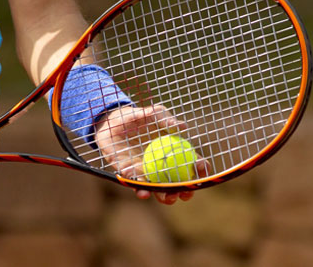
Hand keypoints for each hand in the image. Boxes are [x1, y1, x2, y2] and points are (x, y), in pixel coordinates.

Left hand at [93, 105, 207, 204]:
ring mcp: (147, 172)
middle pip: (178, 183)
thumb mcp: (153, 114)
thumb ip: (166, 119)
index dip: (200, 168)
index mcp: (174, 152)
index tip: (201, 168)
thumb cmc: (137, 116)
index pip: (192, 163)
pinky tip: (143, 192)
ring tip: (168, 199)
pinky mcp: (130, 175)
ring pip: (159, 189)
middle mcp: (163, 166)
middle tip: (185, 193)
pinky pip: (136, 184)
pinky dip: (140, 189)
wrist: (111, 121)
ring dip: (165, 197)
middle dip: (185, 191)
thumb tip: (183, 127)